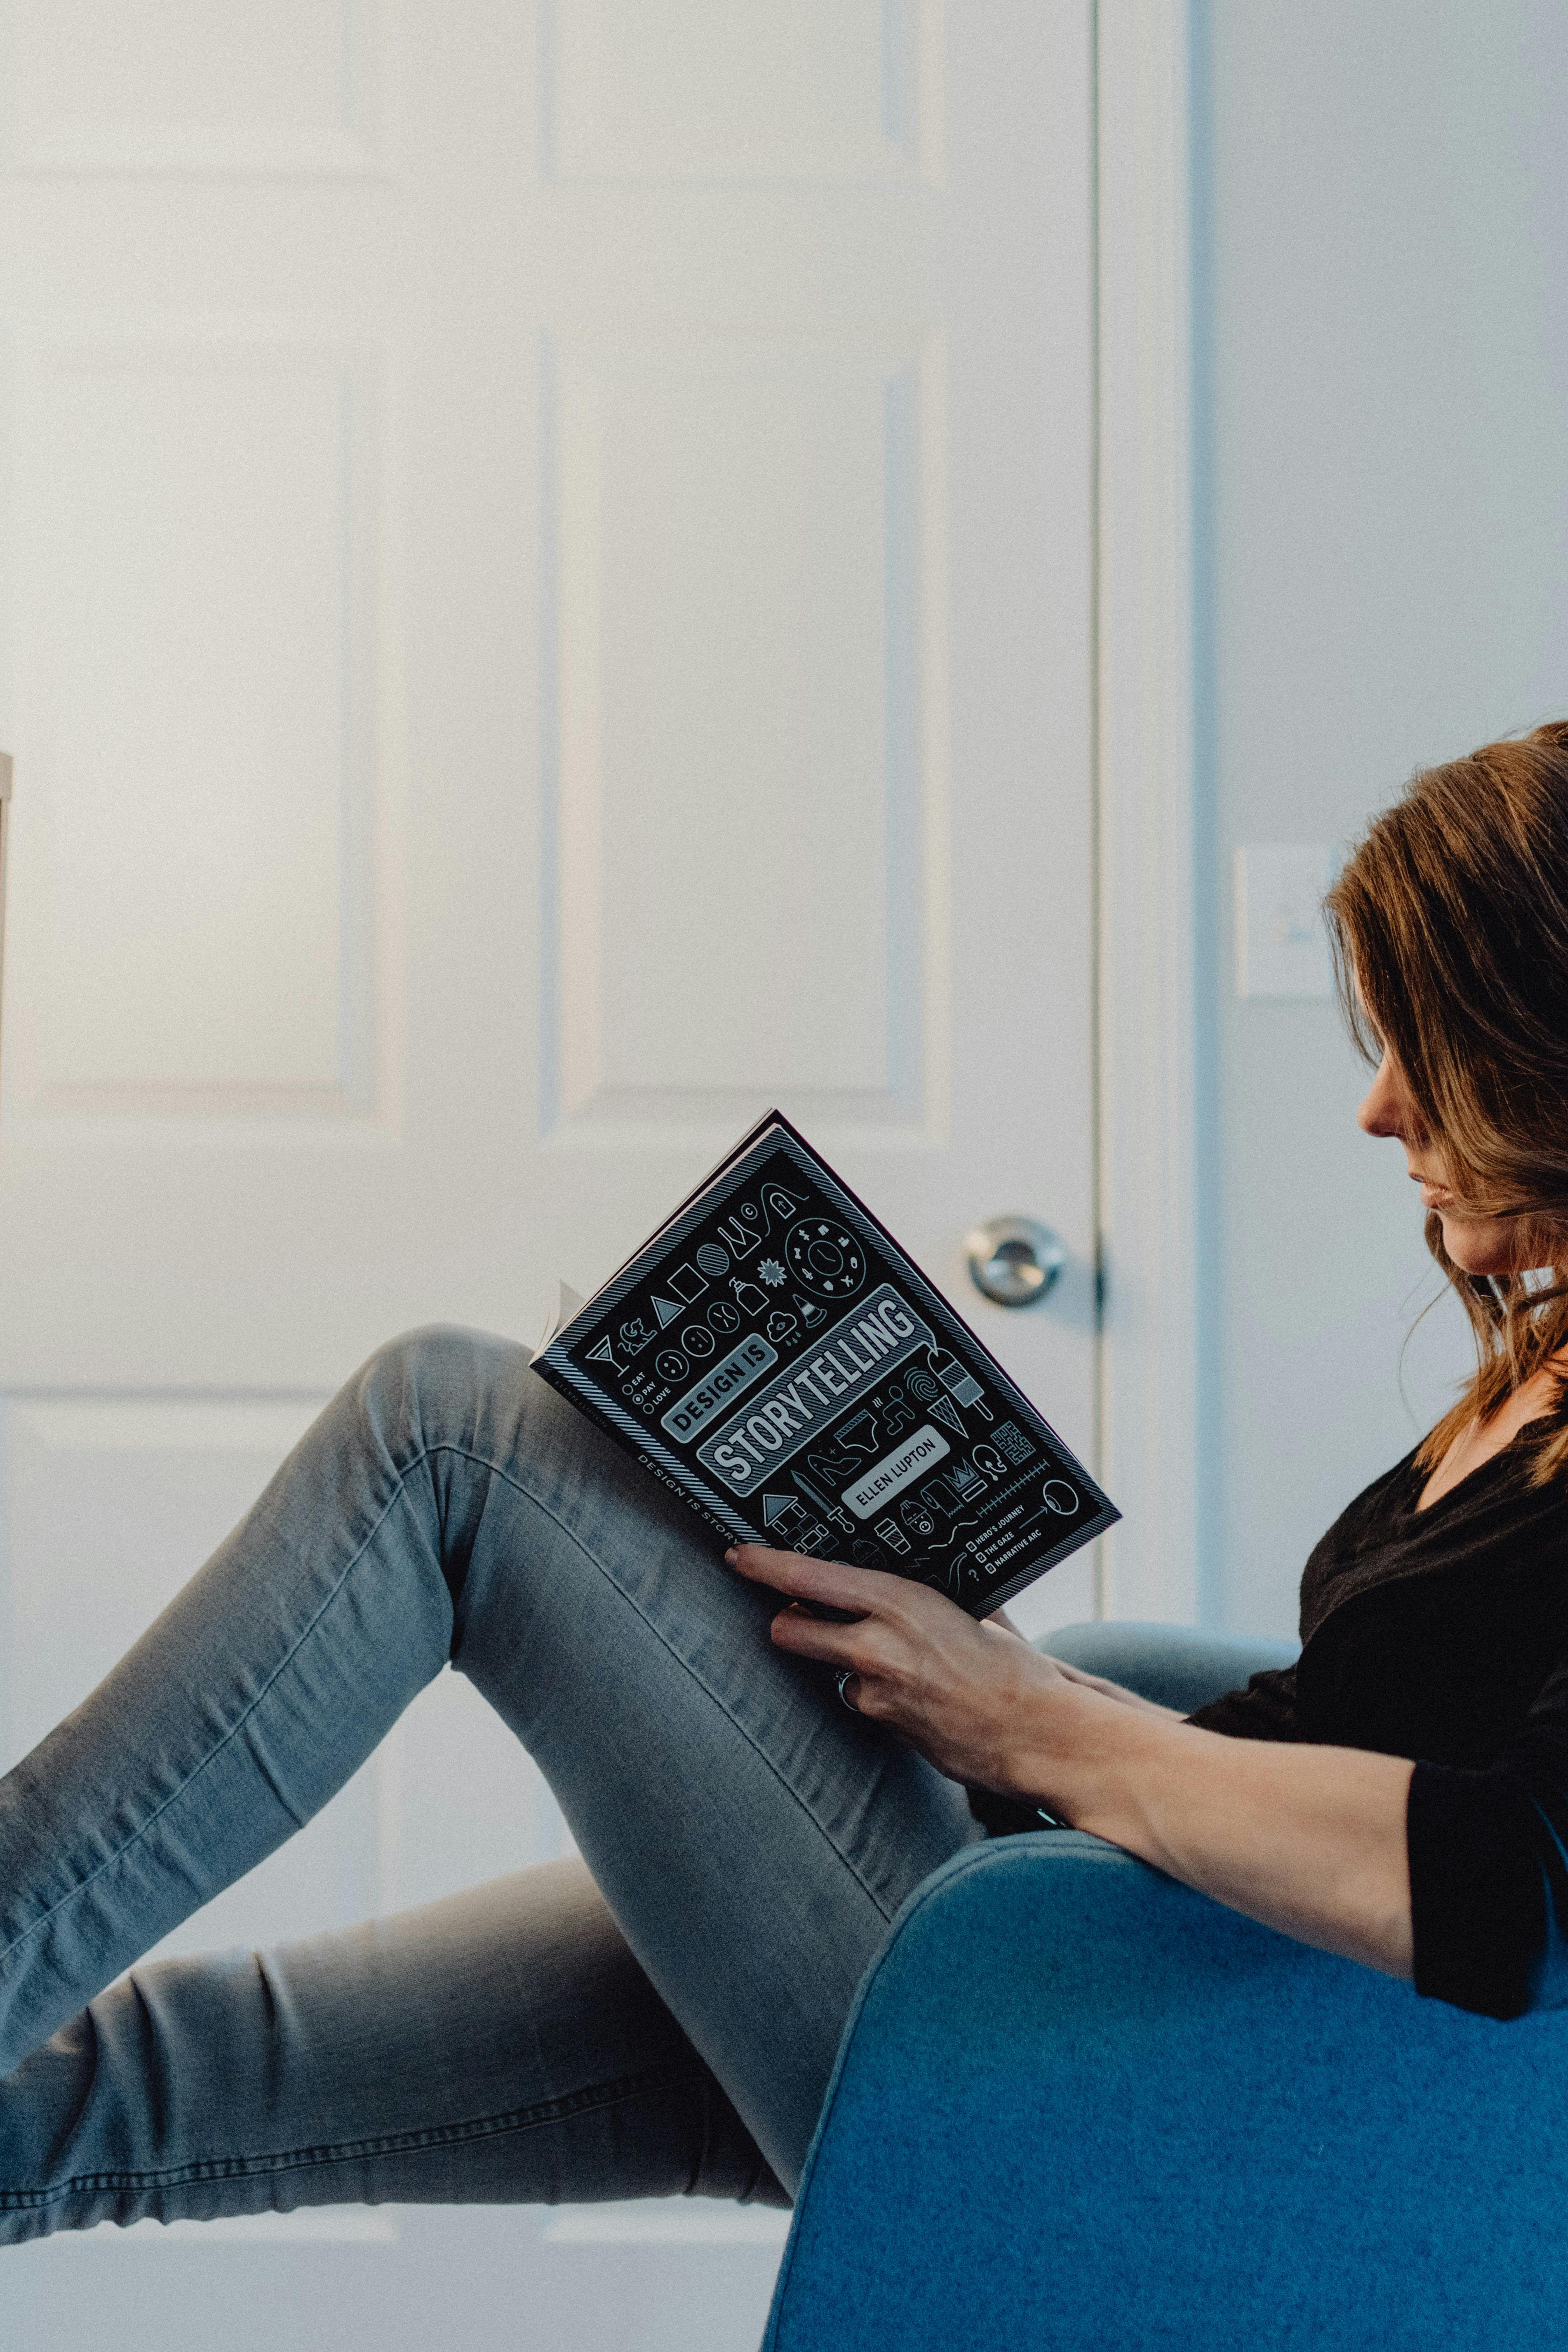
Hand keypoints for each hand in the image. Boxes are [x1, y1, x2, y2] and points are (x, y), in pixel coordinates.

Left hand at [726, 1545, 1077, 1796]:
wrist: (1039, 1735)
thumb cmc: (1016, 1670)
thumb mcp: (973, 1610)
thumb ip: (930, 1594)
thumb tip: (901, 1578)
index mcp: (901, 1601)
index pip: (810, 1576)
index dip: (766, 1565)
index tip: (739, 1555)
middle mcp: (878, 1645)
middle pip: (790, 1628)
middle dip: (789, 1620)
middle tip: (799, 1611)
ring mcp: (876, 1691)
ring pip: (832, 1670)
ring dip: (849, 1665)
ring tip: (902, 1663)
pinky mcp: (884, 1726)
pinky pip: (865, 1700)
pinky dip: (880, 1695)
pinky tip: (919, 1694)